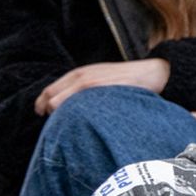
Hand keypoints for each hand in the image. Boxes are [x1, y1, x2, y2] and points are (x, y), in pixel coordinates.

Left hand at [34, 59, 169, 114]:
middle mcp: (82, 76)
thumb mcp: (106, 82)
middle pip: (52, 94)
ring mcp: (90, 81)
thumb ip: (92, 91)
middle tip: (46, 120)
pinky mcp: (100, 87)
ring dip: (55, 111)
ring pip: (61, 99)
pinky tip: (71, 119)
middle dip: (46, 107)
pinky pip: (77, 99)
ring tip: (56, 122)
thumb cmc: (131, 82)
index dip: (43, 101)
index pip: (52, 89)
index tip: (41, 113)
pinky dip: (70, 109)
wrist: (154, 73)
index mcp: (82, 74)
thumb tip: (81, 107)